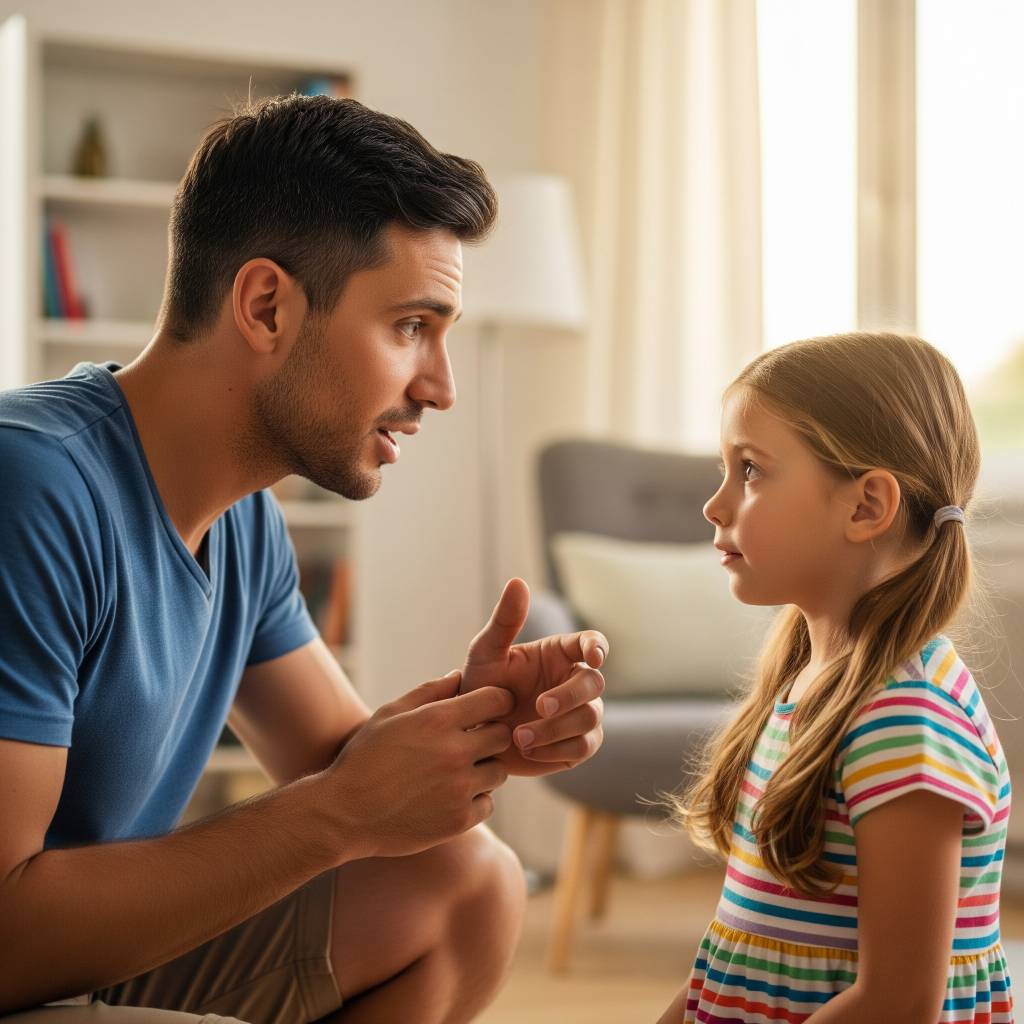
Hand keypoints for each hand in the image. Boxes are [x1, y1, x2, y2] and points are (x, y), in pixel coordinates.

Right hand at [324, 671, 513, 859]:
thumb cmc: (365, 758)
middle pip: (503, 736)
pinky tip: (449, 799)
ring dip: (483, 771)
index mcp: (438, 720)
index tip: (486, 711)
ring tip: (455, 774)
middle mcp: (454, 752)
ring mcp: (459, 788)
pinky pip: (487, 804)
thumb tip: (460, 676)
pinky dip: (474, 802)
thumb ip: (429, 691)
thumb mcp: (389, 714)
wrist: (343, 815)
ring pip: (498, 772)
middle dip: (490, 736)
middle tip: (470, 745)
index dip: (496, 702)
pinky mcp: (459, 819)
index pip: (497, 700)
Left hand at [460, 578, 606, 776]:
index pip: (592, 642)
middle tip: (538, 707)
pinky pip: (582, 748)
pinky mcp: (575, 746)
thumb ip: (504, 620)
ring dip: (556, 729)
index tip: (592, 657)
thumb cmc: (480, 685)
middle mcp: (575, 681)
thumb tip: (517, 582)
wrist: (471, 732)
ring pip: (590, 719)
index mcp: (560, 653)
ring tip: (518, 737)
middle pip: (594, 684)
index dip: (598, 648)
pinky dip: (556, 750)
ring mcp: (579, 715)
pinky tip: (527, 750)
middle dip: (569, 696)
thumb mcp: (486, 652)